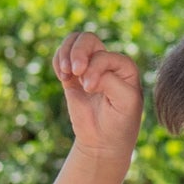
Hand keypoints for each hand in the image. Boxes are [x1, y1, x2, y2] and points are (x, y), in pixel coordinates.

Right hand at [53, 31, 143, 163]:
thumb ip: (110, 81)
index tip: (89, 88)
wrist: (103, 143)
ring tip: (65, 74)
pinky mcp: (73, 77)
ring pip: (74, 42)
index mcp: (125, 67)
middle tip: (74, 72)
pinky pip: (62, 56)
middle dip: (78, 52)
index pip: (104, 55)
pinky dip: (58, 61)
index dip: (95, 68)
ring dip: (65, 53)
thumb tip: (84, 73)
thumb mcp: (124, 103)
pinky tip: (63, 78)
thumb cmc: (120, 123)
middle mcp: (108, 62)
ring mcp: (89, 67)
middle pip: (88, 40)